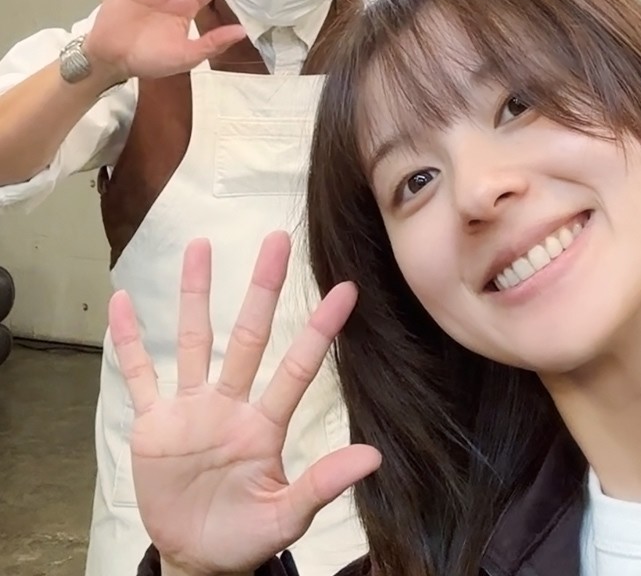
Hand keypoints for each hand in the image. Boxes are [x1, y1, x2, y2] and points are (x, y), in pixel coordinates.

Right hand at [109, 232, 380, 575]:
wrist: (197, 558)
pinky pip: (139, 376)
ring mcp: (190, 411)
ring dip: (195, 296)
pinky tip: (122, 303)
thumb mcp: (287, 514)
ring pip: (194, 341)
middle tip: (276, 241)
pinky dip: (128, 342)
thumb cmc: (247, 535)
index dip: (320, 331)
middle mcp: (230, 405)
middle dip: (262, 290)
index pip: (297, 367)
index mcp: (265, 426)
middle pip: (248, 336)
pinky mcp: (153, 425)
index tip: (347, 291)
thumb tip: (374, 457)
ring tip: (198, 246)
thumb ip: (323, 483)